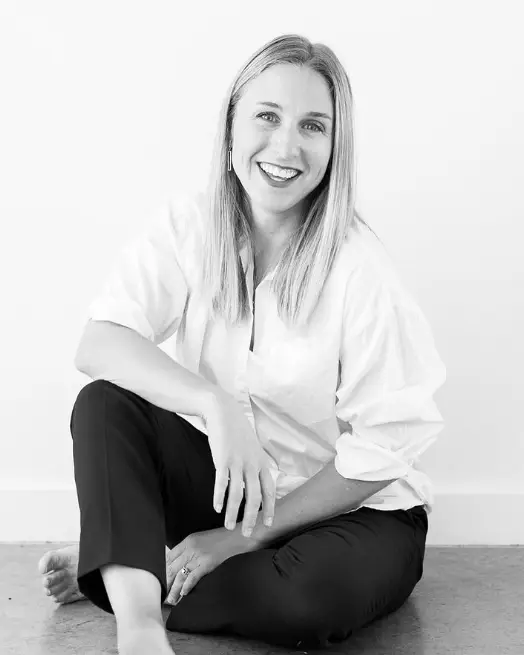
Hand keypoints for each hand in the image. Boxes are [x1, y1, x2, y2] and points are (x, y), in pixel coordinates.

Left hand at [165, 526, 257, 604]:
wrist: (242, 534)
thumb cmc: (226, 538)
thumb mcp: (205, 539)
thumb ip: (193, 549)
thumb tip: (183, 564)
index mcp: (189, 540)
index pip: (169, 557)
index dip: (162, 570)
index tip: (159, 580)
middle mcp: (191, 547)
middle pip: (172, 567)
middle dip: (166, 582)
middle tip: (162, 594)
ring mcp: (199, 555)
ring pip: (180, 575)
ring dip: (174, 589)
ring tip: (171, 600)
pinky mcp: (208, 563)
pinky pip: (193, 577)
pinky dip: (187, 587)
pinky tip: (183, 594)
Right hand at [204, 390, 276, 537]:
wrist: (222, 411)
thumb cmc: (236, 430)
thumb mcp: (253, 446)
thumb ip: (256, 463)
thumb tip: (259, 480)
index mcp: (261, 462)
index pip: (269, 490)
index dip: (270, 508)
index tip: (268, 524)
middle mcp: (252, 464)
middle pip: (255, 497)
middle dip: (251, 518)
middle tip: (247, 534)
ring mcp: (238, 462)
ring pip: (238, 494)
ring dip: (233, 513)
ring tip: (229, 526)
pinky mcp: (222, 459)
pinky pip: (221, 483)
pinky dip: (219, 497)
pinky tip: (216, 508)